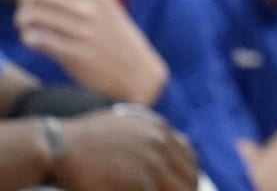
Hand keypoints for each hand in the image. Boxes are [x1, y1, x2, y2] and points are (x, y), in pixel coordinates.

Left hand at [13, 0, 168, 104]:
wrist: (137, 73)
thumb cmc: (115, 40)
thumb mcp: (108, 11)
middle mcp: (91, 11)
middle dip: (25, 0)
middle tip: (26, 9)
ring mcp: (83, 33)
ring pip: (34, 15)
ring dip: (22, 18)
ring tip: (25, 25)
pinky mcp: (75, 55)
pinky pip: (40, 40)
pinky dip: (29, 37)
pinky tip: (32, 40)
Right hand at [56, 105, 198, 190]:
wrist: (54, 146)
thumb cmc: (82, 138)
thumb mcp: (123, 124)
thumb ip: (153, 134)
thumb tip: (186, 141)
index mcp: (159, 130)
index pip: (189, 160)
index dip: (184, 179)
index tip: (175, 189)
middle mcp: (160, 144)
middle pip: (189, 179)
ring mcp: (151, 163)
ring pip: (178, 190)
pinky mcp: (138, 183)